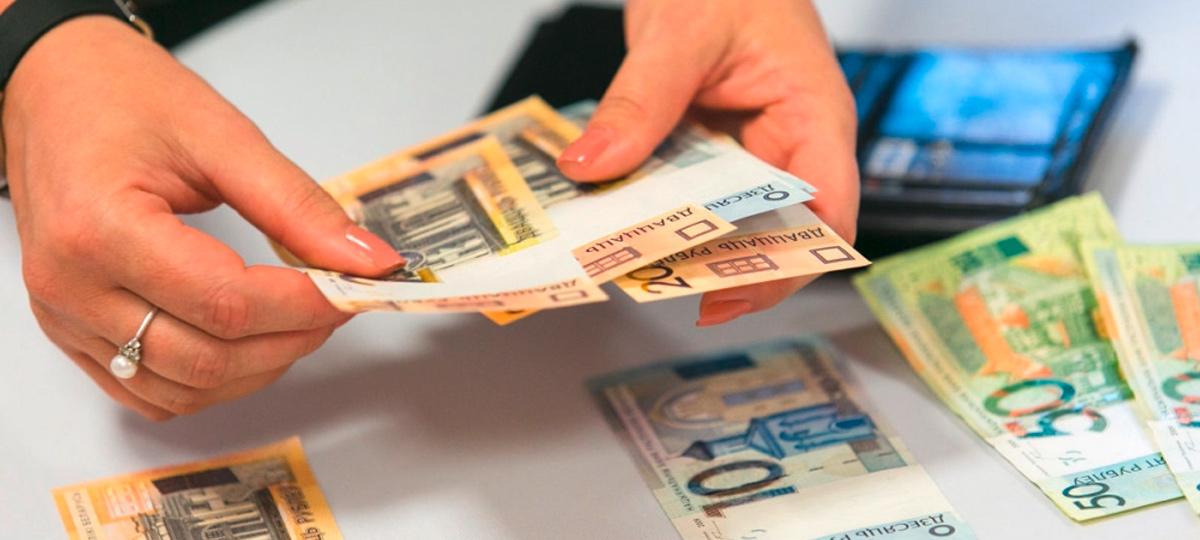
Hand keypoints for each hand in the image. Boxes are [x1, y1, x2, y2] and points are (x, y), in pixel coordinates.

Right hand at [3, 17, 403, 418]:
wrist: (51, 88)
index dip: (304, 305)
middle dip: (291, 340)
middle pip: (208, 358)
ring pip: (183, 390)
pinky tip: (247, 343)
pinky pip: (148, 391)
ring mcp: (65, 318)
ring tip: (298, 320)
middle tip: (337, 302)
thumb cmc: (120, 97)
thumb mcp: (222, 136)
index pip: (226, 303)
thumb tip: (367, 259)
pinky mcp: (70, 333)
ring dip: (256, 369)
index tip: (354, 286)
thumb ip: (296, 206)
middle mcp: (71, 287)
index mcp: (100, 230)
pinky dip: (211, 382)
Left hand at [558, 0, 858, 325]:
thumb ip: (641, 98)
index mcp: (816, 118)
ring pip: (726, 218)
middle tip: (656, 284)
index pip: (827, 214)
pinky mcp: (713, 147)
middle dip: (720, 266)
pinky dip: (659, 209)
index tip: (724, 295)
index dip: (787, 266)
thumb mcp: (682, 30)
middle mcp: (791, 144)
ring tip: (628, 265)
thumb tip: (593, 165)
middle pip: (773, 230)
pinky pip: (691, 191)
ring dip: (682, 243)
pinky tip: (620, 225)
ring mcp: (751, 149)